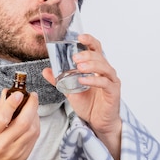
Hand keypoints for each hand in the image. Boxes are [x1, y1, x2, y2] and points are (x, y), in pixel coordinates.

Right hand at [0, 89, 38, 159]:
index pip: (2, 117)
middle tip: (32, 96)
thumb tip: (8, 94)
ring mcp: (15, 153)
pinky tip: (33, 119)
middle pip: (22, 123)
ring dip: (35, 115)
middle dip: (31, 106)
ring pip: (32, 130)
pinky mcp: (24, 157)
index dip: (12, 103)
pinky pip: (34, 138)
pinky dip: (36, 126)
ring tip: (32, 105)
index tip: (18, 93)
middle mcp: (2, 145)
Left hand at [42, 33, 121, 159]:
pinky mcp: (113, 92)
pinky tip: (83, 80)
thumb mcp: (70, 90)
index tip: (79, 36)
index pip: (95, 48)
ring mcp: (111, 81)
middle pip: (99, 56)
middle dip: (86, 55)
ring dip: (91, 65)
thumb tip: (46, 70)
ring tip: (78, 67)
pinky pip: (104, 83)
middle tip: (74, 59)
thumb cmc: (89, 105)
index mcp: (97, 67)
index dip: (89, 40)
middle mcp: (106, 71)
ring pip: (104, 67)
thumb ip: (59, 80)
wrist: (99, 123)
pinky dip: (93, 80)